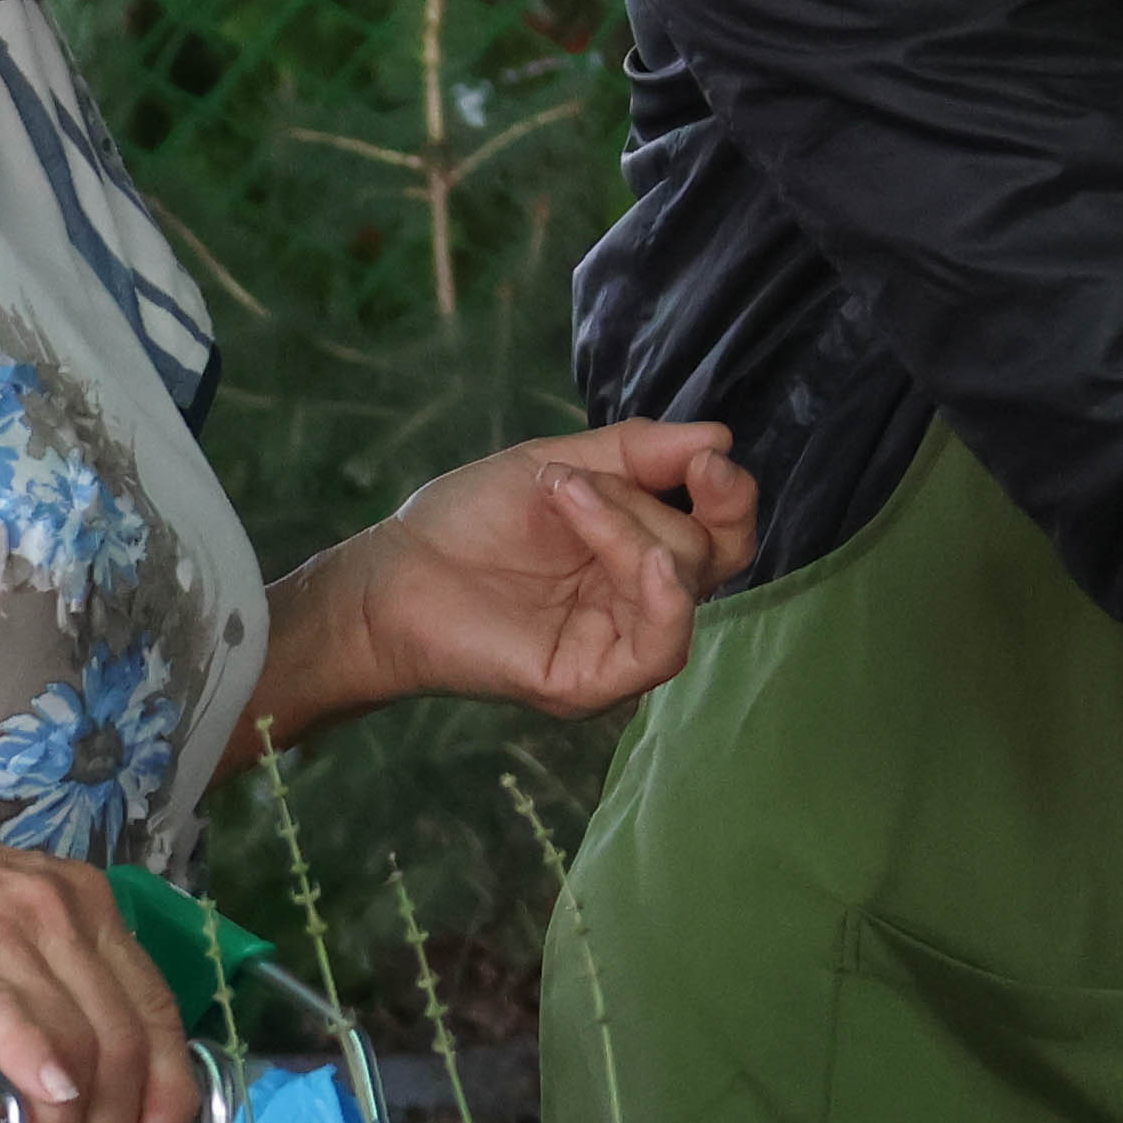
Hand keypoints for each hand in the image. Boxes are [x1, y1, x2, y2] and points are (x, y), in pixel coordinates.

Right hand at [0, 732, 197, 1122]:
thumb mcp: (9, 918)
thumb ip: (58, 976)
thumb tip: (92, 1064)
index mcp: (84, 902)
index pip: (155, 1006)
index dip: (169, 1087)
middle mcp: (60, 913)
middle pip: (126, 1037)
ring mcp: (7, 936)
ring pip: (79, 1047)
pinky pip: (18, 1027)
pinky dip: (44, 1079)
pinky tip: (49, 1120)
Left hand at [252, 421, 757, 749]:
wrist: (392, 571)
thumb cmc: (470, 520)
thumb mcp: (556, 464)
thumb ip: (636, 453)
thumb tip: (722, 439)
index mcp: (639, 551)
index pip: (720, 531)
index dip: (729, 495)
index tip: (710, 460)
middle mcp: (639, 601)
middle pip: (707, 553)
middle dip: (650, 503)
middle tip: (578, 482)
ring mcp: (617, 646)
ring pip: (682, 589)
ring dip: (632, 532)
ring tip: (562, 498)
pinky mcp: (590, 682)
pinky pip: (659, 650)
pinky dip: (665, 603)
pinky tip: (648, 566)